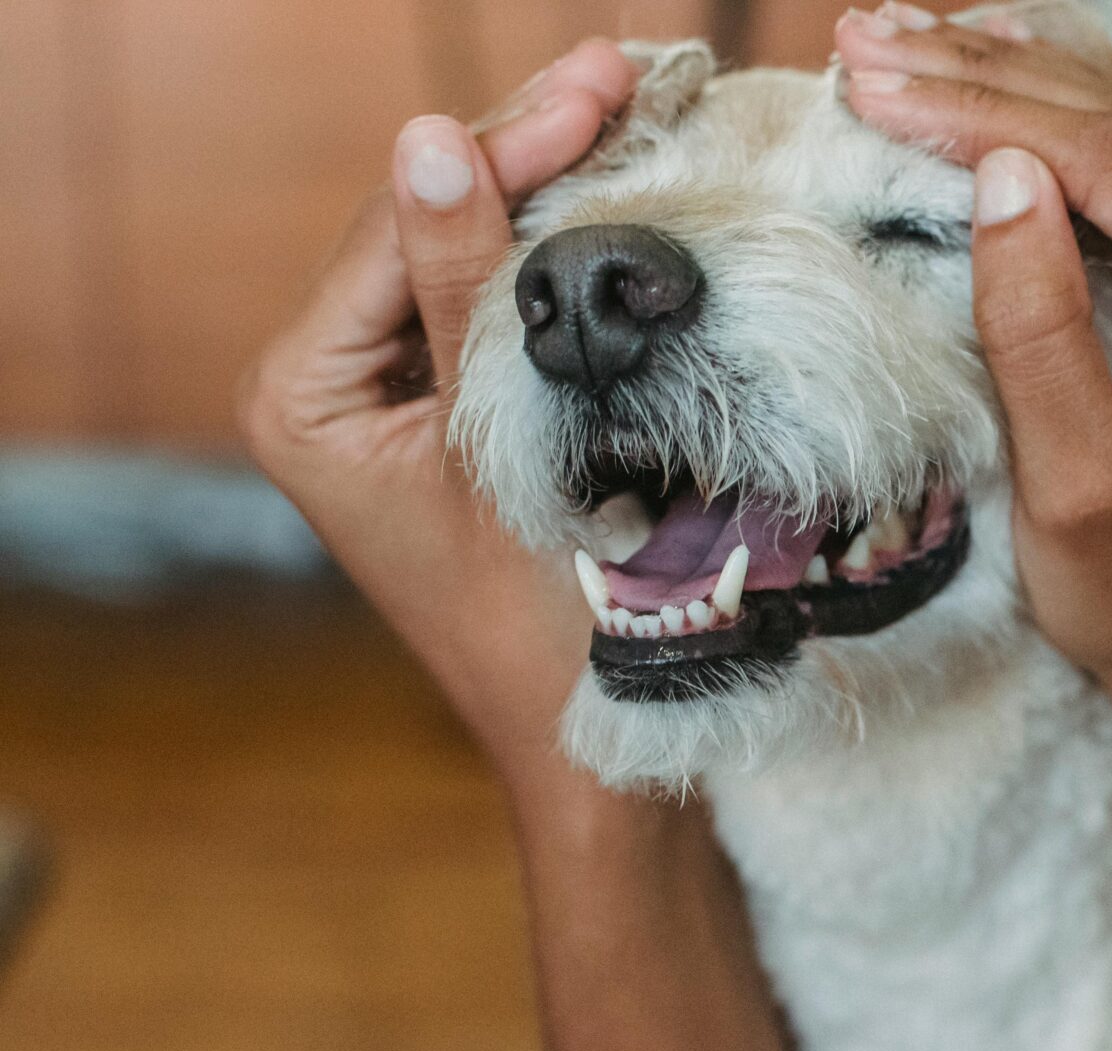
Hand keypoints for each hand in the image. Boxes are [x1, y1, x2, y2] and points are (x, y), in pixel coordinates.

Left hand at [240, 41, 638, 798]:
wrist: (603, 743)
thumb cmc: (548, 626)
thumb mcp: (504, 447)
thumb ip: (469, 296)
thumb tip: (431, 138)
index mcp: (304, 394)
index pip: (402, 227)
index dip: (503, 149)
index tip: (599, 86)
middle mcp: (331, 384)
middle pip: (432, 225)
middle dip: (533, 151)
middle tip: (624, 72)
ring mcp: (395, 398)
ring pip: (474, 256)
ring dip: (558, 188)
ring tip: (634, 108)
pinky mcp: (458, 414)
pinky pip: (505, 309)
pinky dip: (566, 257)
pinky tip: (627, 193)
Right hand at [837, 6, 1111, 759]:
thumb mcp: (1075, 486)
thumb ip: (1040, 330)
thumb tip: (1003, 172)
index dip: (986, 112)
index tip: (870, 78)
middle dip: (988, 78)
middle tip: (859, 40)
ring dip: (1015, 81)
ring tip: (893, 42)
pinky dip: (1063, 118)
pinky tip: (982, 66)